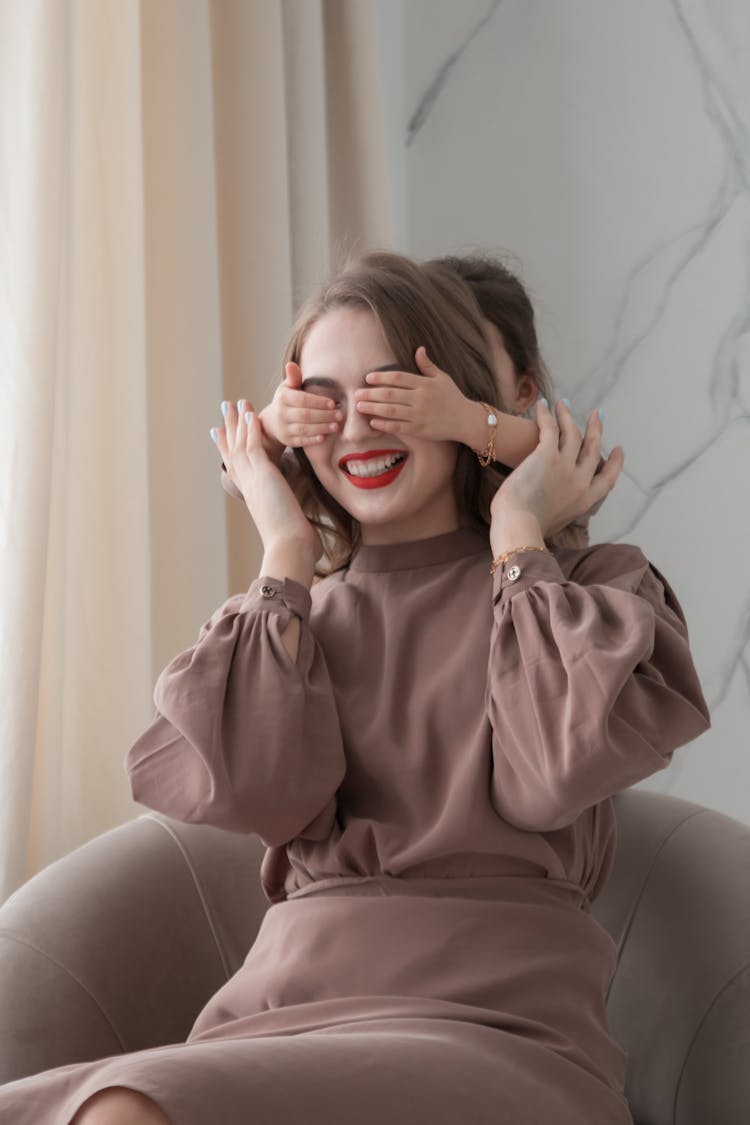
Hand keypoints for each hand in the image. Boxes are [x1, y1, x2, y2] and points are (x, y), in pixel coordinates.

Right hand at [212, 400, 322, 560]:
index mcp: (251, 493)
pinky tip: (251, 414)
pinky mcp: (263, 474)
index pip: (234, 465)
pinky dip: (251, 429)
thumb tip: (301, 526)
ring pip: (241, 443)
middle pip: (233, 449)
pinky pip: (254, 446)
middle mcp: (248, 484)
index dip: (226, 447)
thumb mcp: (286, 522)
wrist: (288, 546)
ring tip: (237, 401)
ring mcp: (253, 478)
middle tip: (224, 407)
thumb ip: (289, 516)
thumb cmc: (291, 541)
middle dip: (229, 427)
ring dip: (239, 420)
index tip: (217, 433)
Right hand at [260, 362, 342, 449]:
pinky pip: (301, 441)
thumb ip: (294, 377)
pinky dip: (313, 440)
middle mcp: (281, 413)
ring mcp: (284, 428)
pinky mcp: (288, 440)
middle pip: (306, 415)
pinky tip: (324, 437)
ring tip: (336, 426)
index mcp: (283, 398)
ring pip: (304, 429)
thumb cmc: (286, 401)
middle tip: (340, 415)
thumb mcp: (288, 387)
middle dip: (324, 415)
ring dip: (322, 428)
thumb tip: (291, 364)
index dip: (319, 402)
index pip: (303, 399)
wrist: (272, 422)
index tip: (333, 403)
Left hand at [353, 347, 467, 439]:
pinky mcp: (419, 430)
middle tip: (356, 393)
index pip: (398, 377)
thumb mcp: (442, 378)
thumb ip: (427, 365)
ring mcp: (420, 415)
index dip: (381, 377)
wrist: (465, 420)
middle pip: (390, 394)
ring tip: (359, 406)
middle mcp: (421, 399)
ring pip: (391, 411)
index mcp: (424, 384)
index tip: (368, 378)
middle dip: (371, 393)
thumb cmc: (452, 397)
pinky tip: (373, 422)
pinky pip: (398, 426)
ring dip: (373, 408)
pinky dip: (384, 424)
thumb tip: (419, 349)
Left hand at [490, 399, 623, 537]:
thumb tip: (550, 516)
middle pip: (592, 450)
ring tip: (565, 404)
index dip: (614, 463)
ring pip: (573, 434)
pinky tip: (543, 404)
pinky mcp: (547, 456)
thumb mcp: (553, 527)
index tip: (618, 450)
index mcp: (584, 502)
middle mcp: (580, 482)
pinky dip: (547, 414)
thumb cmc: (527, 533)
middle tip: (598, 416)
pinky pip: (550, 428)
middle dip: (596, 430)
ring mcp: (565, 467)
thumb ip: (558, 515)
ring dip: (570, 416)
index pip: (607, 480)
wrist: (519, 528)